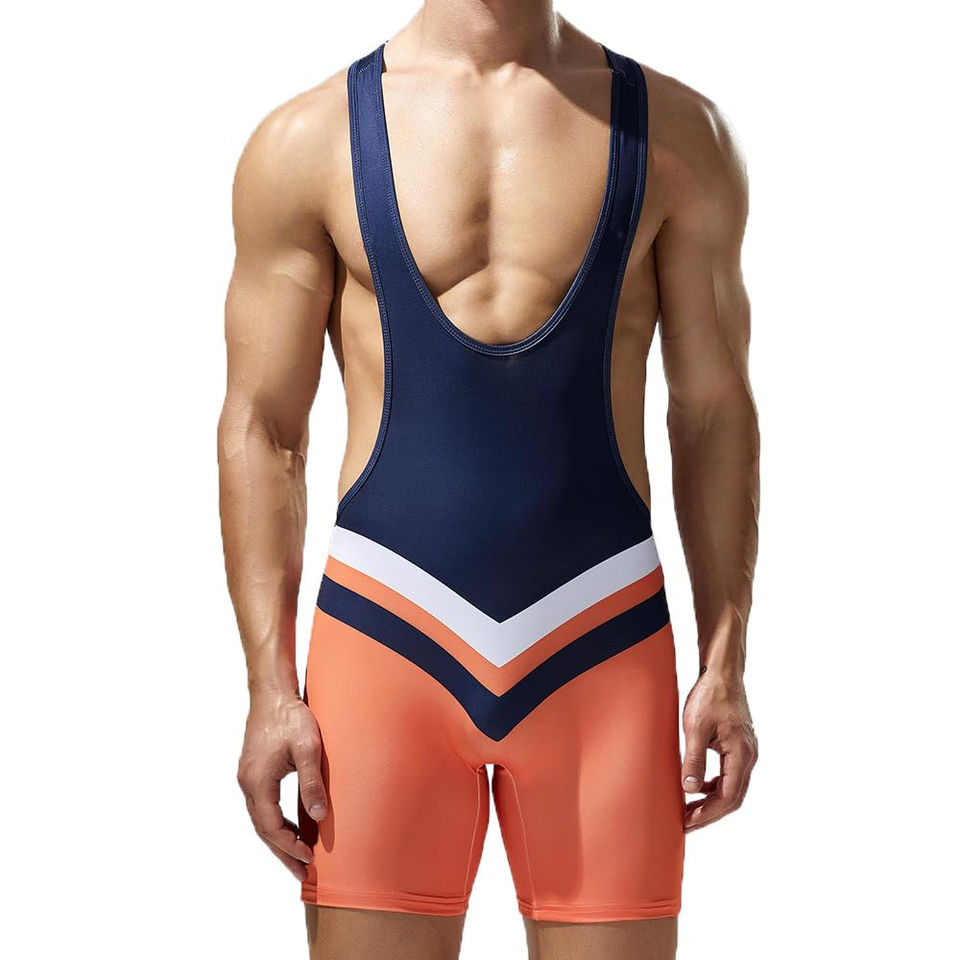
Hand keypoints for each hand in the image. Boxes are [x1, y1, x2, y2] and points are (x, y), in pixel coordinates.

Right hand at [237, 690, 327, 879]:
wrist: (272, 693)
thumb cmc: (290, 717)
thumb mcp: (308, 748)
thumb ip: (312, 783)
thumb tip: (319, 816)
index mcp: (257, 782)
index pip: (270, 827)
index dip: (289, 845)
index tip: (309, 857)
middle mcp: (248, 783)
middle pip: (262, 828)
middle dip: (282, 852)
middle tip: (301, 873)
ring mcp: (248, 777)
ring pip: (261, 819)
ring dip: (279, 839)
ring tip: (298, 857)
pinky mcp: (254, 771)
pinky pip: (262, 806)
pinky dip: (275, 822)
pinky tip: (292, 827)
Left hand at [681, 672, 756, 830]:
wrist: (722, 672)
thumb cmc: (709, 695)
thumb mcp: (695, 727)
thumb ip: (694, 759)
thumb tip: (690, 789)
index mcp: (741, 754)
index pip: (727, 797)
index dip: (708, 814)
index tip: (687, 823)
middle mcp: (749, 756)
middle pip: (733, 797)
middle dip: (710, 813)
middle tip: (686, 824)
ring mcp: (746, 750)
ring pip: (732, 787)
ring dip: (712, 801)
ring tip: (689, 809)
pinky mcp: (740, 745)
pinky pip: (730, 774)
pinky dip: (715, 785)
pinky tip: (699, 786)